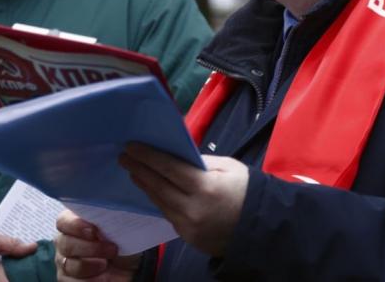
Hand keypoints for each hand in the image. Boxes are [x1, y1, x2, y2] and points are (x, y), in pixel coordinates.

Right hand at [55, 210, 140, 280]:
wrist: (132, 265)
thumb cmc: (123, 242)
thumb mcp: (119, 227)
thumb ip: (107, 218)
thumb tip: (107, 211)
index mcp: (74, 222)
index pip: (63, 221)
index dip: (76, 226)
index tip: (94, 231)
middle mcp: (65, 241)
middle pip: (65, 244)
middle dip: (90, 248)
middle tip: (112, 250)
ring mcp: (64, 262)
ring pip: (69, 265)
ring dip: (91, 266)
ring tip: (107, 264)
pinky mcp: (67, 280)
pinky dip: (91, 280)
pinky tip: (103, 276)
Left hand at [120, 143, 248, 255]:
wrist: (260, 228)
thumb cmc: (246, 190)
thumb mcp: (229, 167)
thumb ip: (201, 162)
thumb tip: (176, 157)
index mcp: (205, 186)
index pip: (169, 168)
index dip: (148, 156)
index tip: (131, 146)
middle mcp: (192, 208)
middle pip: (158, 186)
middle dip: (139, 169)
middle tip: (124, 157)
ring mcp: (188, 226)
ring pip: (160, 202)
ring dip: (145, 185)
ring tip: (133, 172)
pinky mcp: (187, 237)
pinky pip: (168, 215)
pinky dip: (158, 200)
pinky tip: (151, 190)